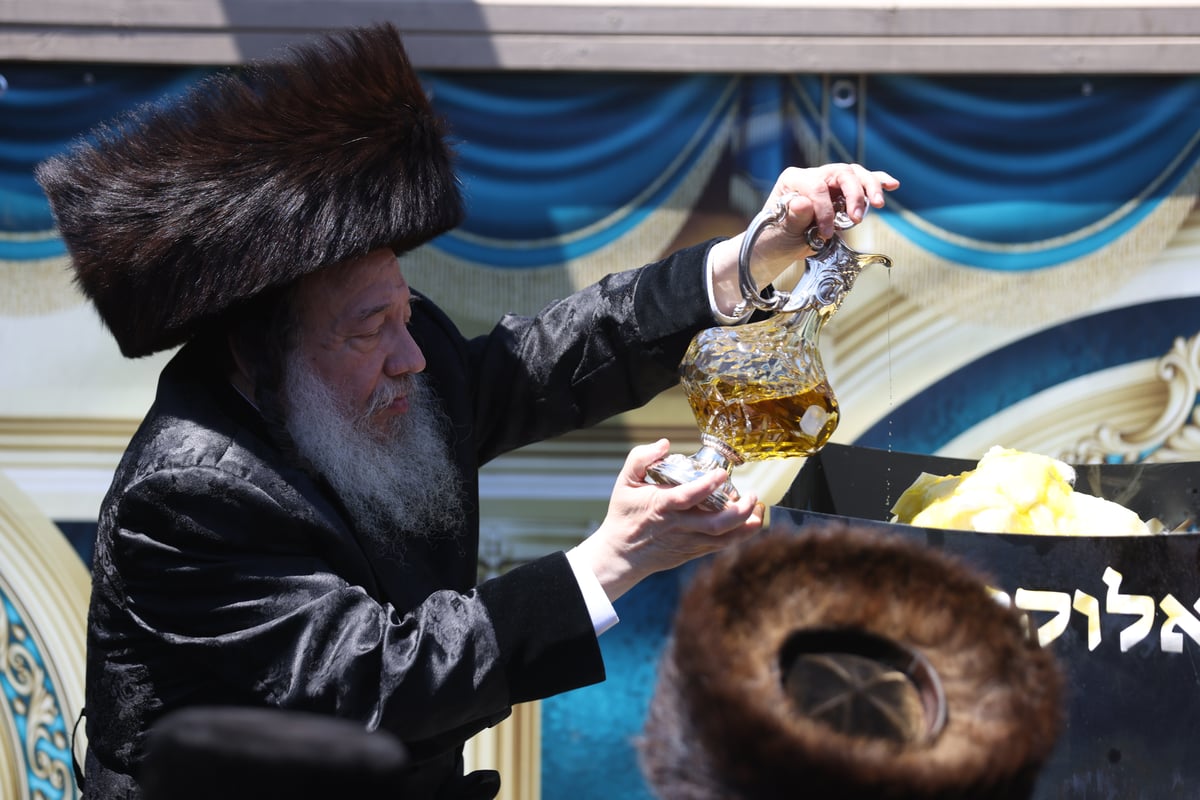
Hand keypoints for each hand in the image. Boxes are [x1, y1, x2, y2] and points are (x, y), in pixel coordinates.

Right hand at [573, 439, 764, 602]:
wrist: (622, 554)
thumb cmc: (625, 515)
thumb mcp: (625, 481)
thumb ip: (641, 458)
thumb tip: (665, 444)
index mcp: (661, 506)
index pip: (687, 497)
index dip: (707, 486)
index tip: (722, 474)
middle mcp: (679, 526)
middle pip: (715, 523)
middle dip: (740, 510)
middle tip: (751, 494)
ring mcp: (689, 541)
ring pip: (724, 538)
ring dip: (747, 525)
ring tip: (758, 508)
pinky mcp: (694, 551)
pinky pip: (722, 545)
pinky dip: (740, 535)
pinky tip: (750, 522)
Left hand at [709, 163, 899, 315]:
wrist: (778, 244)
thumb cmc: (776, 238)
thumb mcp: (779, 234)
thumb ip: (792, 218)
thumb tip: (803, 203)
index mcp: (793, 180)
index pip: (816, 186)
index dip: (824, 209)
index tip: (825, 233)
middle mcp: (812, 175)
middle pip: (841, 173)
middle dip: (853, 195)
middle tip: (857, 219)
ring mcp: (828, 181)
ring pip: (854, 174)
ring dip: (870, 187)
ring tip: (879, 204)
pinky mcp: (840, 190)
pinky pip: (861, 181)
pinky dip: (877, 182)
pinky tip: (893, 185)